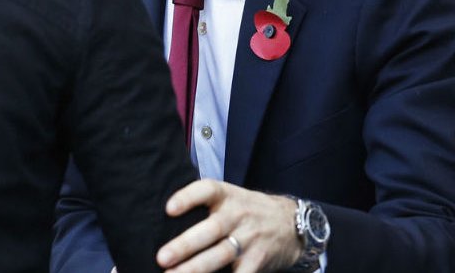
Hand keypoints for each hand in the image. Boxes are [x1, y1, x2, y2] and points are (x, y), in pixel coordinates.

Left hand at [156, 179, 301, 272]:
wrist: (291, 224)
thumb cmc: (248, 212)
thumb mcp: (231, 198)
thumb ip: (204, 206)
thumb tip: (163, 220)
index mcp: (227, 196)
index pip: (207, 190)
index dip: (188, 197)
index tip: (169, 209)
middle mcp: (238, 215)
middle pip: (211, 229)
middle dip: (186, 245)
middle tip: (162, 257)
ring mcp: (249, 239)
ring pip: (221, 255)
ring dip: (196, 268)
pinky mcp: (257, 260)